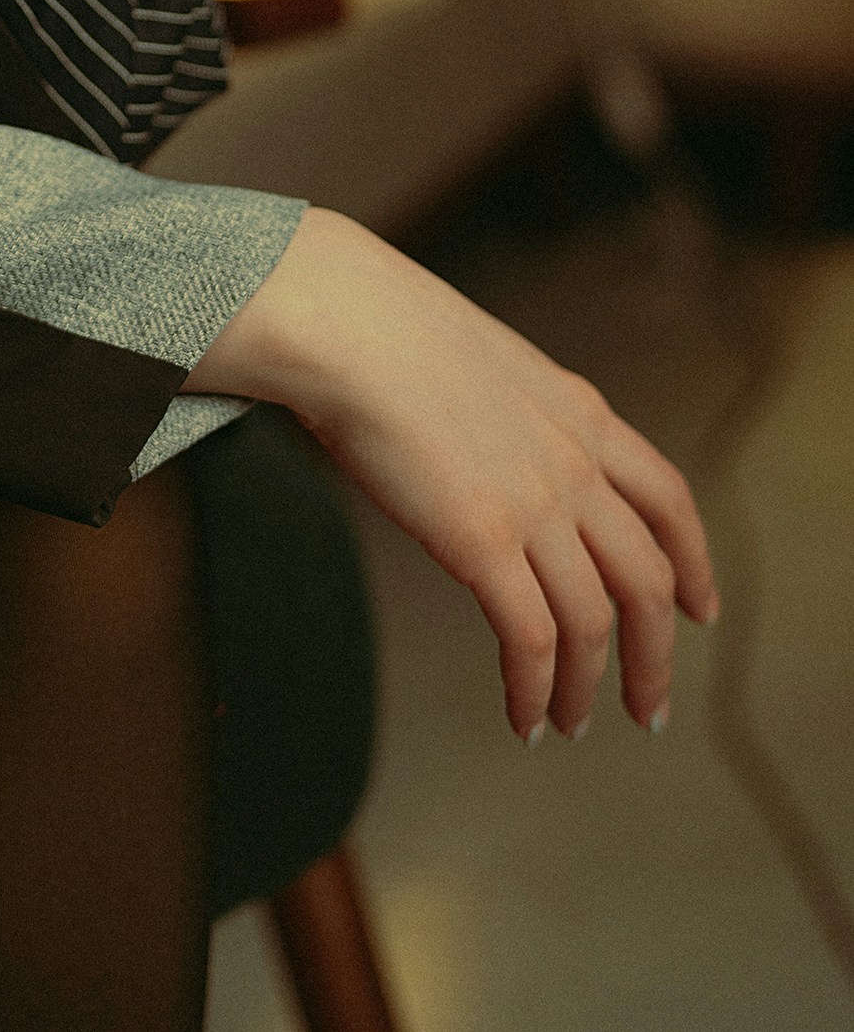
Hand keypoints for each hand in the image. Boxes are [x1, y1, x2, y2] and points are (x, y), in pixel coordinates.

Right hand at [188, 208, 718, 741]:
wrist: (346, 321)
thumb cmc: (383, 328)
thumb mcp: (483, 361)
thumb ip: (510, 414)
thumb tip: (488, 447)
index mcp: (580, 413)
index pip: (668, 499)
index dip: (693, 562)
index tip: (698, 608)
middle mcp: (575, 464)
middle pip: (646, 579)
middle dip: (656, 654)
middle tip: (649, 705)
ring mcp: (535, 504)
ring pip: (595, 623)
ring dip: (589, 687)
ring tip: (571, 723)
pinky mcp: (484, 541)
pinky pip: (529, 641)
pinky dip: (533, 690)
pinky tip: (522, 717)